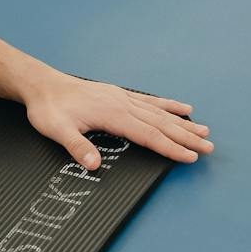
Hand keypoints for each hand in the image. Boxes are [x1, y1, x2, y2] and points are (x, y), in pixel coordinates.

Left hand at [21, 70, 212, 168]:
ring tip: (204, 130)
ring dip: (182, 123)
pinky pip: (149, 101)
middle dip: (186, 137)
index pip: (148, 135)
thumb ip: (76, 147)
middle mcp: (122, 104)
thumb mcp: (57, 130)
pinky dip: (168, 105)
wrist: (41, 85)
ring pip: (159, 112)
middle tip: (209, 148)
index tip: (190, 157)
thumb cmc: (48, 109)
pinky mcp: (119, 94)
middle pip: (161, 124)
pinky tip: (182, 107)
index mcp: (112, 114)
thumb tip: (94, 166)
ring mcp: (122, 97)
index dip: (170, 148)